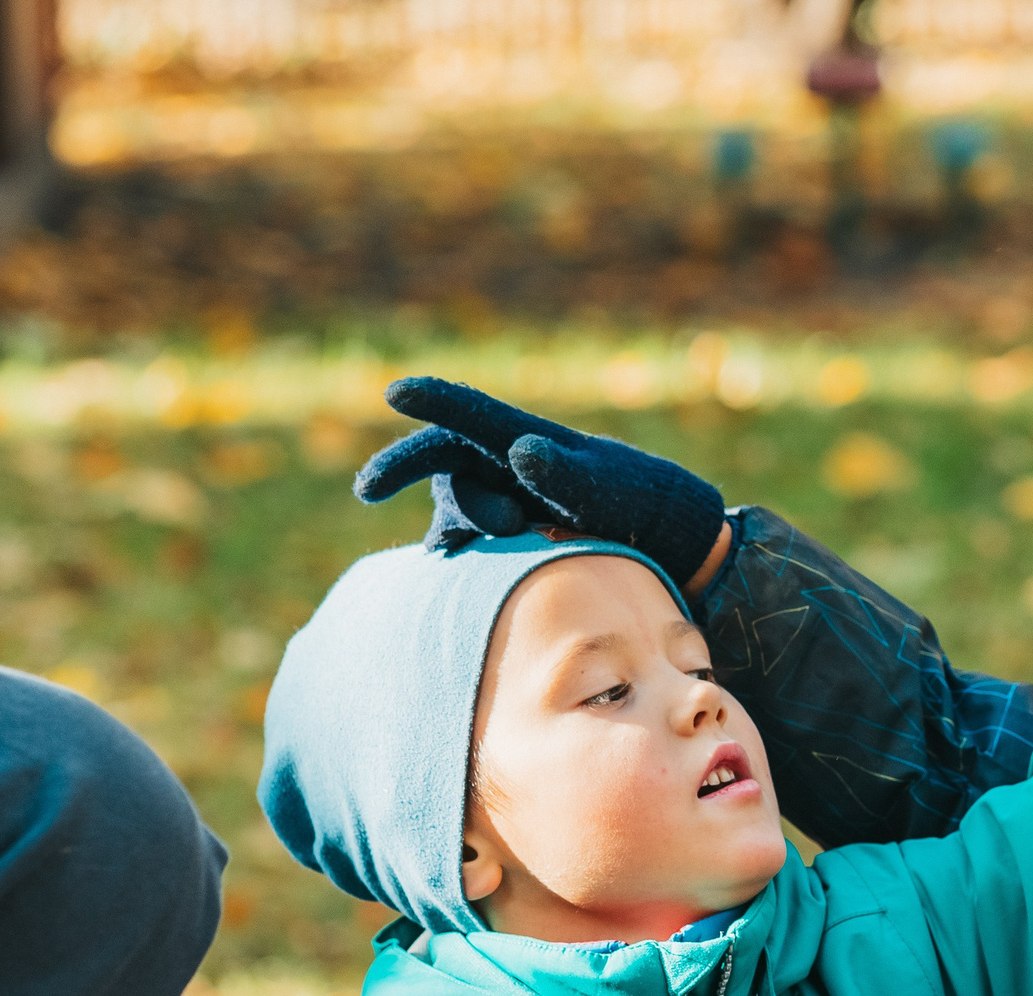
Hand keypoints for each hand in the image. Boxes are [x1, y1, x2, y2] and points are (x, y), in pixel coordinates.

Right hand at [354, 377, 730, 588]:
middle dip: (402, 466)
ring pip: (451, 505)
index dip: (432, 399)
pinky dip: (458, 550)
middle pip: (442, 459)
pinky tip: (461, 567)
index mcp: (528, 440)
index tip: (395, 391)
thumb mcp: (606, 490)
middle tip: (367, 489)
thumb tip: (520, 449)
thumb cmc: (639, 504)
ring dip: (459, 523)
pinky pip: (463, 540)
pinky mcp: (505, 533)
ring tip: (512, 534)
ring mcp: (502, 498)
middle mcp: (506, 464)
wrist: (665, 540)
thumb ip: (564, 471)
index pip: (469, 414)